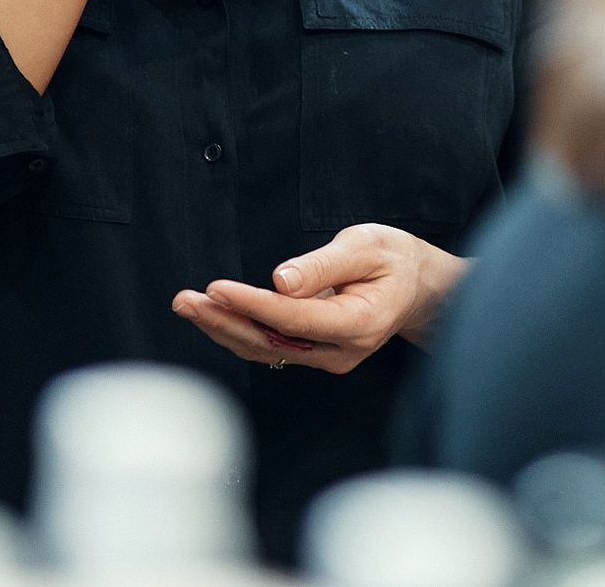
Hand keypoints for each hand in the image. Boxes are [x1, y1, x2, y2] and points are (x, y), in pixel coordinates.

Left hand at [173, 224, 465, 374]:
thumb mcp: (368, 246)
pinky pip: (271, 347)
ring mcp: (328, 357)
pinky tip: (213, 316)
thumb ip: (324, 265)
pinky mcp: (316, 354)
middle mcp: (342, 350)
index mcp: (360, 322)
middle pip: (272, 341)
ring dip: (223, 328)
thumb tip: (280, 281)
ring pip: (265, 349)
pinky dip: (238, 332)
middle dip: (225, 321)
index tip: (216, 288)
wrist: (418, 288)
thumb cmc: (394, 260)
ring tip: (188, 305)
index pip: (295, 318)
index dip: (253, 305)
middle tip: (187, 301)